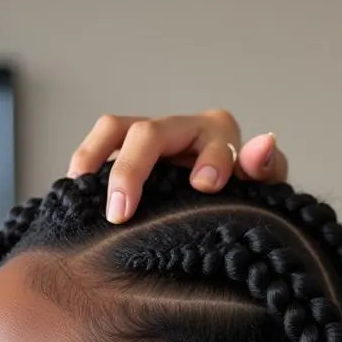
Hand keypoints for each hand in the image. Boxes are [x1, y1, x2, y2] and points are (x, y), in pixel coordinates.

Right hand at [67, 111, 288, 223]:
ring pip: (115, 129)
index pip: (213, 137)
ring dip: (95, 157)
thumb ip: (266, 170)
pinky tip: (75, 191)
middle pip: (149, 132)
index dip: (210, 159)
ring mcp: (151, 138)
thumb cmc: (246, 199)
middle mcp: (182, 129)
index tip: (206, 186)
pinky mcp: (128, 151)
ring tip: (82, 191)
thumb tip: (263, 143)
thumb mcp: (264, 191)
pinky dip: (85, 164)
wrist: (228, 208)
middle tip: (120, 212)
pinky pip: (100, 146)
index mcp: (219, 136)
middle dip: (132, 169)